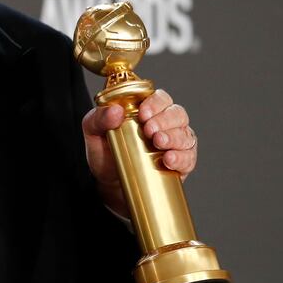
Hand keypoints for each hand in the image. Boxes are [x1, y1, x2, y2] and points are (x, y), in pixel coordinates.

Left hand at [81, 89, 197, 217]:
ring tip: (158, 142)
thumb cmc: (105, 153)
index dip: (156, 103)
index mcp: (148, 110)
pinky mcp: (181, 164)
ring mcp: (176, 144)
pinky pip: (189, 158)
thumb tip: (115, 111)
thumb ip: (98, 118)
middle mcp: (166, 124)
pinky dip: (181, 157)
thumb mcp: (93, 133)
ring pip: (185, 134)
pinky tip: (169, 159)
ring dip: (174, 137)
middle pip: (177, 114)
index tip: (144, 114)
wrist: (110, 184)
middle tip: (150, 130)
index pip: (160, 99)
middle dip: (165, 120)